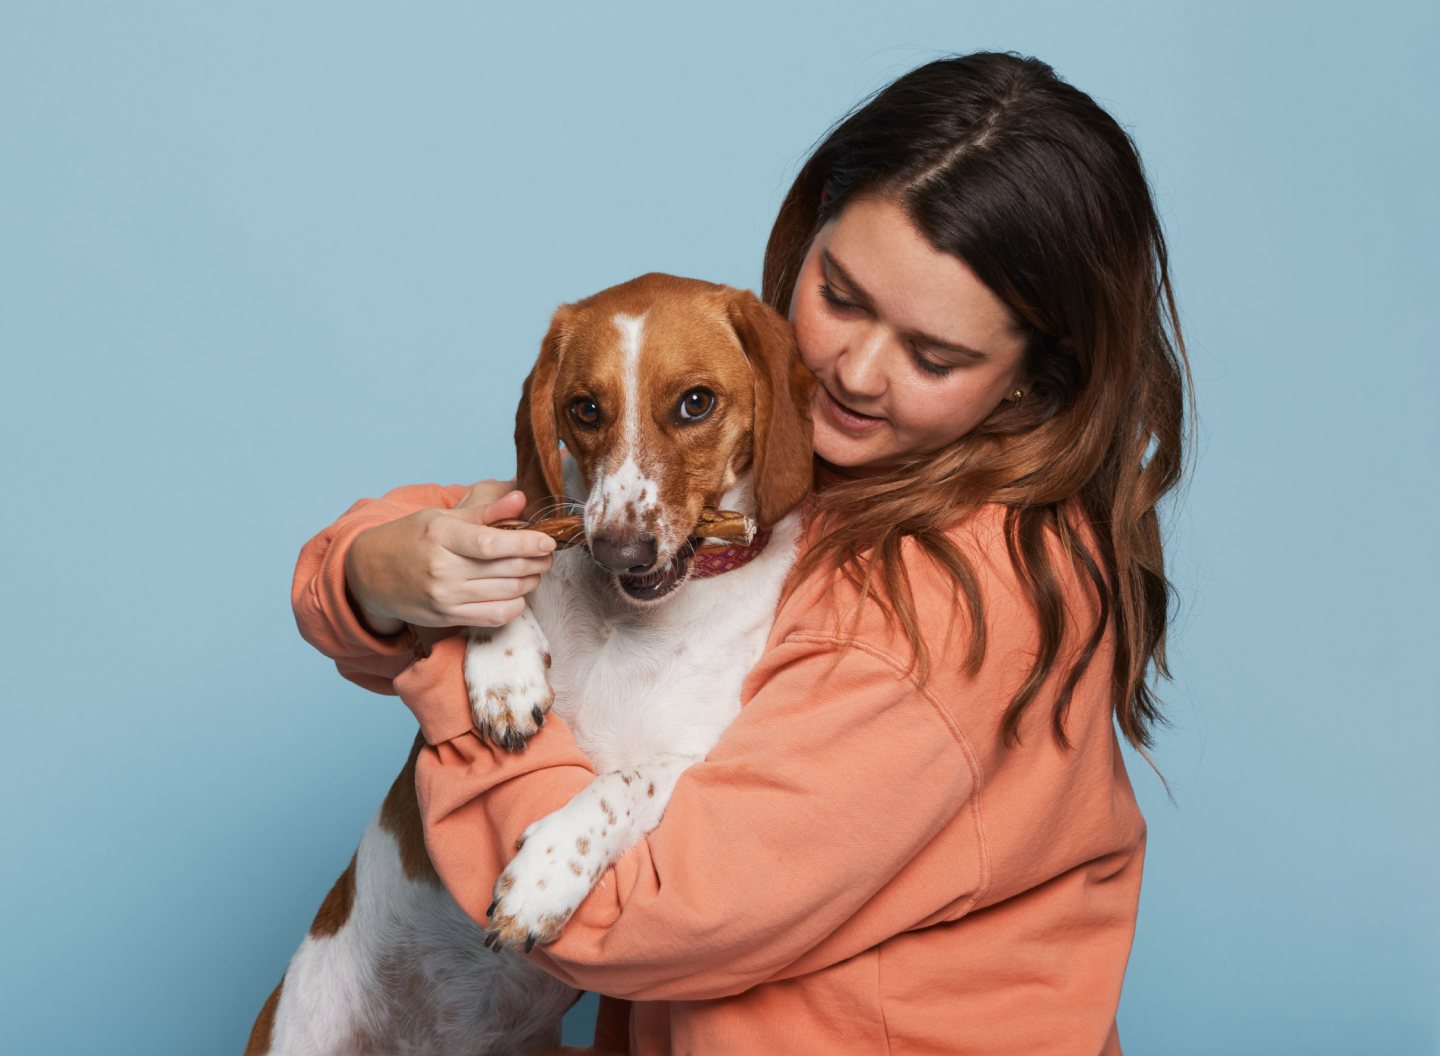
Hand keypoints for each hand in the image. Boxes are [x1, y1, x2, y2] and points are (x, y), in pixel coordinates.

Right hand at [345, 480, 556, 633]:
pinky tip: (517, 592)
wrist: (369, 574)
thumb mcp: (441, 517)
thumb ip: (484, 511)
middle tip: (547, 553)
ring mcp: (445, 598)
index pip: (492, 543)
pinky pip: (495, 616)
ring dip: (530, 581)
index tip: (547, 540)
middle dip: (536, 561)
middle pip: (505, 569)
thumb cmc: (408, 539)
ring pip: (506, 593)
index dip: (526, 543)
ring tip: (535, 569)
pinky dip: (515, 604)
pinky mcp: (447, 618)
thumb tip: (520, 498)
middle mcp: (442, 569)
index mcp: (441, 536)